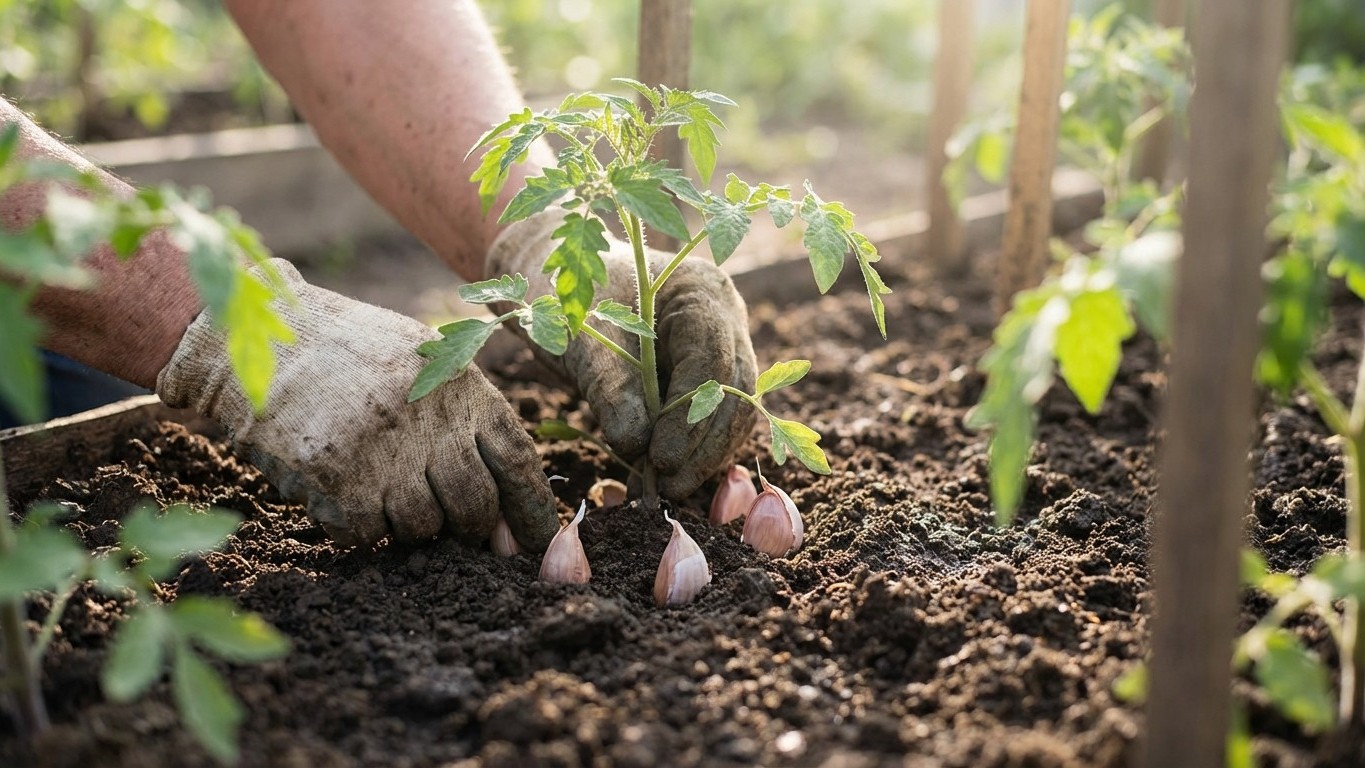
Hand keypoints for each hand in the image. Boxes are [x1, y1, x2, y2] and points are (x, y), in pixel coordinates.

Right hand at [156, 259, 558, 550]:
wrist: (263, 335)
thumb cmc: (351, 355)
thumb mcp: (423, 363)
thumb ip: (467, 426)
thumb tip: (508, 522)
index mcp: (461, 386)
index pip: (517, 462)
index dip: (534, 512)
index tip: (542, 546)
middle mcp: (430, 419)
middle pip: (475, 507)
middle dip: (470, 529)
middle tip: (452, 527)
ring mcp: (383, 452)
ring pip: (421, 528)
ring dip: (407, 525)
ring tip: (381, 489)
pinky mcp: (335, 480)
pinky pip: (365, 534)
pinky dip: (356, 526)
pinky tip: (340, 490)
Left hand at [488, 211, 757, 497]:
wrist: (553, 282)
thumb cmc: (565, 296)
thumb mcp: (581, 338)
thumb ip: (611, 387)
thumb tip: (636, 447)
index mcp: (701, 291)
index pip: (713, 362)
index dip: (691, 417)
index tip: (662, 459)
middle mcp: (725, 316)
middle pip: (734, 391)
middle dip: (704, 444)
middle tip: (668, 487)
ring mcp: (722, 345)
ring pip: (733, 410)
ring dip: (705, 456)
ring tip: (666, 491)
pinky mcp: (707, 374)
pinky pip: (714, 419)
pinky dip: (697, 451)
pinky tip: (670, 479)